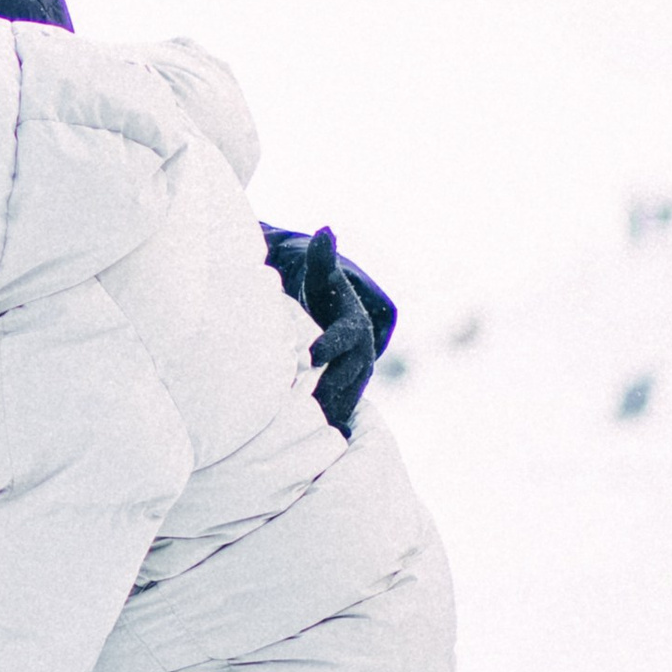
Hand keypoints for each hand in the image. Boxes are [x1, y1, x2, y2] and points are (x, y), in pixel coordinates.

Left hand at [263, 224, 391, 433]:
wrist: (336, 304)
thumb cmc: (321, 285)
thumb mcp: (321, 271)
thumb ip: (322, 256)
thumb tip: (326, 231)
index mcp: (356, 321)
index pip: (344, 334)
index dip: (329, 344)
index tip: (311, 355)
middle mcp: (363, 347)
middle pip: (349, 371)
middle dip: (330, 387)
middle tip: (307, 404)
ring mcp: (360, 369)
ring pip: (349, 392)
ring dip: (333, 409)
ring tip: (311, 428)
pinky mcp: (352, 385)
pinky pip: (346, 404)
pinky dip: (335, 419)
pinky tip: (319, 440)